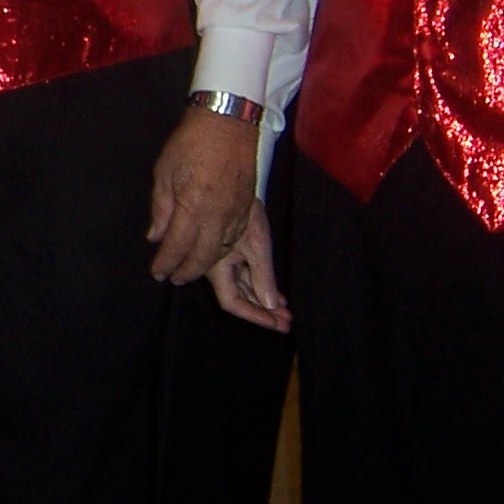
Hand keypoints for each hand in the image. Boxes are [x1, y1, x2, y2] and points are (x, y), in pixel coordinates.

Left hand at [147, 106, 257, 284]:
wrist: (228, 124)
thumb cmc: (191, 143)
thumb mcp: (164, 172)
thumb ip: (160, 208)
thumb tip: (156, 236)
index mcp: (193, 207)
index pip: (177, 247)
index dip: (166, 264)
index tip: (158, 273)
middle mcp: (218, 217)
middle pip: (203, 258)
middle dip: (187, 272)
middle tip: (174, 278)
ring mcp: (236, 215)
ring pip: (222, 252)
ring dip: (206, 265)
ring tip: (191, 269)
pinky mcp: (248, 210)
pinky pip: (235, 240)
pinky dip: (222, 251)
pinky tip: (213, 251)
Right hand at [206, 200, 290, 332]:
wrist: (227, 178)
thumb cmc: (241, 207)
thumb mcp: (256, 242)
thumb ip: (261, 274)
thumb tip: (271, 305)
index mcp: (216, 265)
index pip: (231, 301)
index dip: (253, 315)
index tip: (276, 325)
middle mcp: (217, 265)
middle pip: (238, 297)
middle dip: (263, 311)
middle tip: (287, 323)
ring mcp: (224, 256)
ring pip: (243, 286)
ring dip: (264, 300)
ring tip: (286, 312)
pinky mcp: (231, 246)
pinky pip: (245, 273)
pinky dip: (261, 285)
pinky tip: (276, 294)